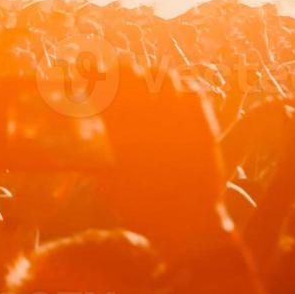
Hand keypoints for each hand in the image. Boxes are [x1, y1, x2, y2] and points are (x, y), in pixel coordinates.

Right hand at [102, 67, 228, 252]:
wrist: (187, 222)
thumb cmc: (141, 208)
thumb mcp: (109, 181)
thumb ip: (103, 150)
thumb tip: (97, 129)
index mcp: (120, 128)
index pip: (103, 85)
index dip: (95, 75)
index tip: (92, 74)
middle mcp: (148, 115)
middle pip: (131, 71)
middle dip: (122, 72)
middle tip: (119, 78)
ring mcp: (179, 115)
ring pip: (163, 75)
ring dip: (151, 78)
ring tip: (149, 89)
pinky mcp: (203, 121)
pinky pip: (193, 89)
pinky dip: (183, 90)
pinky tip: (178, 101)